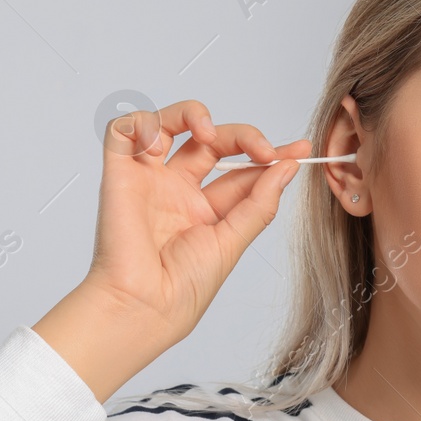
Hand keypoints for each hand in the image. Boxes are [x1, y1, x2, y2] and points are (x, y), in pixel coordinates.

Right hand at [83, 98, 309, 346]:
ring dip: (193, 114)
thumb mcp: (233, 241)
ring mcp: (149, 180)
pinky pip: (123, 130)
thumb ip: (259, 203)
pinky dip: (142, 121)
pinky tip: (161, 138)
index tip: (300, 152)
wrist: (146, 306)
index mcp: (204, 209)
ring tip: (209, 133)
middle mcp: (176, 190)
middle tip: (266, 150)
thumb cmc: (183, 289)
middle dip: (244, 136)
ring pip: (169, 123)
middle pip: (212, 141)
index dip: (270, 156)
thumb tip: (287, 168)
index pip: (240, 170)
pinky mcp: (119, 173)